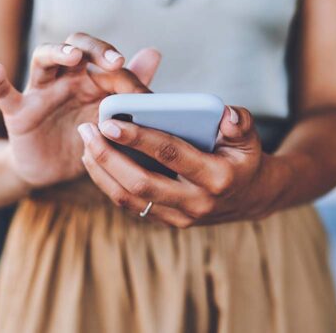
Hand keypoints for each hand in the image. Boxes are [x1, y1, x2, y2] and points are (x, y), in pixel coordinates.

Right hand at [0, 33, 161, 186]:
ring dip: (56, 53)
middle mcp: (65, 78)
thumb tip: (153, 52)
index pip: (105, 58)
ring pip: (43, 60)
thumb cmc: (85, 138)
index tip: (141, 89)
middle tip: (115, 62)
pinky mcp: (18, 113)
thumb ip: (129, 87)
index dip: (123, 68)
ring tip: (71, 56)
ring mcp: (40, 92)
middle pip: (75, 47)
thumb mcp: (111, 118)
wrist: (54, 171)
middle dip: (95, 49)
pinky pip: (4, 94)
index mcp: (90, 78)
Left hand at [78, 106, 283, 226]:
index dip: (139, 138)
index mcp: (217, 177)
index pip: (171, 155)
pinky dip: (108, 183)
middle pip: (141, 183)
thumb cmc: (243, 157)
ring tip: (84, 143)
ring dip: (102, 171)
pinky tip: (94, 160)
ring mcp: (180, 217)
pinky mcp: (167, 221)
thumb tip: (227, 115)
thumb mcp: (249, 136)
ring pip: (130, 199)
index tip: (109, 122)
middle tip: (86, 129)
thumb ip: (240, 122)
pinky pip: (131, 205)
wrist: (250, 197)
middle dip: (108, 156)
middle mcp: (196, 202)